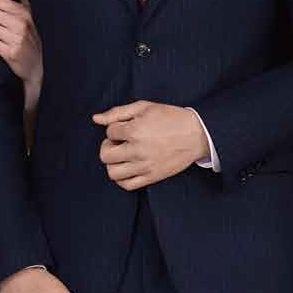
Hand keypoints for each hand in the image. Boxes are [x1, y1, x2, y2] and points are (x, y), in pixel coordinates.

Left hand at [92, 101, 207, 190]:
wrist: (196, 134)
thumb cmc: (170, 117)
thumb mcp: (144, 107)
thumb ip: (117, 112)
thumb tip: (95, 119)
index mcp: (134, 130)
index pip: (109, 133)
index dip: (115, 129)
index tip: (126, 128)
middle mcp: (137, 150)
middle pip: (105, 155)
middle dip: (108, 146)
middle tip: (119, 142)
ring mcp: (144, 166)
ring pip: (112, 172)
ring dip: (113, 163)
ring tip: (123, 156)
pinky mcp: (152, 177)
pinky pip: (127, 185)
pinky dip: (122, 179)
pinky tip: (127, 168)